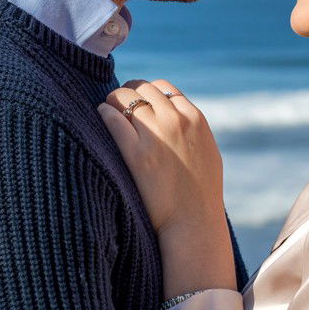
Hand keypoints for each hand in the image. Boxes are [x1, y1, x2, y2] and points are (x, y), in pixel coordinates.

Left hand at [98, 79, 235, 296]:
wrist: (193, 222)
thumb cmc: (201, 192)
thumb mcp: (207, 150)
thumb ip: (193, 129)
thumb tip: (178, 114)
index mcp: (194, 118)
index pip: (163, 87)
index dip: (147, 93)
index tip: (137, 103)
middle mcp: (175, 121)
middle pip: (142, 87)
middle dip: (128, 94)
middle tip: (118, 105)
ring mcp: (155, 135)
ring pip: (124, 97)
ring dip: (113, 102)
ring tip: (108, 111)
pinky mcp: (136, 154)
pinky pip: (111, 118)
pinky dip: (104, 114)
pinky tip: (101, 119)